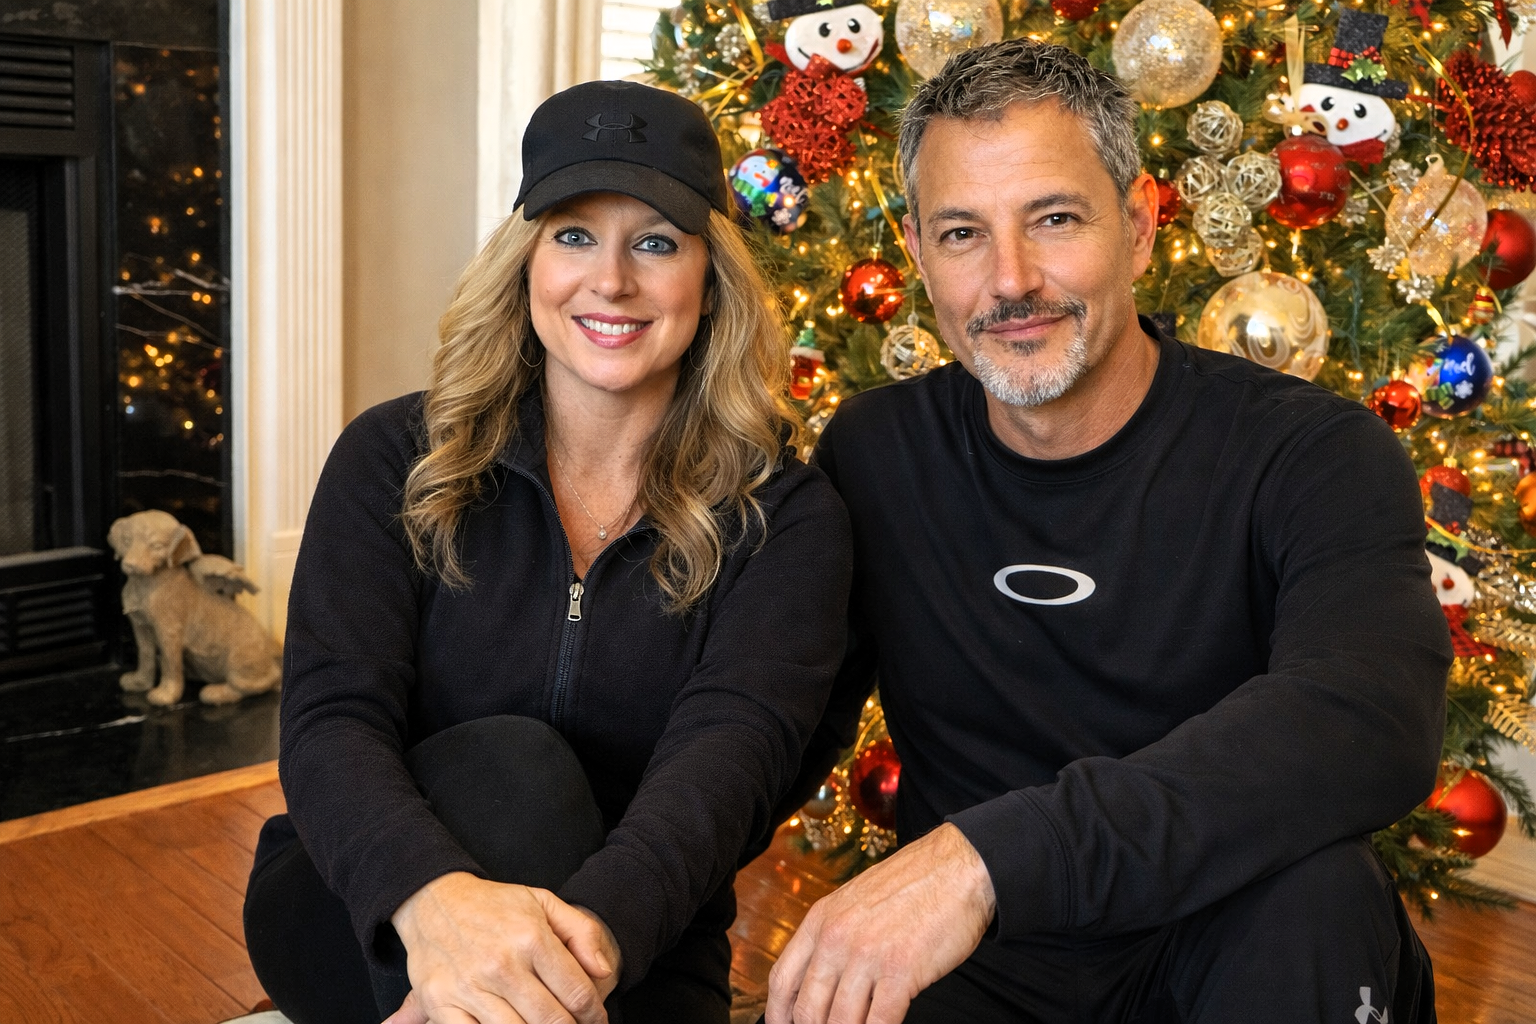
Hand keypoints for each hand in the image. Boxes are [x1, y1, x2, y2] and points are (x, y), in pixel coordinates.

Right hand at [383, 871, 618, 1023]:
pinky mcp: (441, 1003)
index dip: (594, 1014)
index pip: (577, 993)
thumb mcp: (543, 902)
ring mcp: (470, 987)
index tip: (596, 1019)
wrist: (433, 900)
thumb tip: (604, 971)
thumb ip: (582, 932)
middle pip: (552, 1020)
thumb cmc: (493, 905)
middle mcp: (501, 965)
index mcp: (531, 938)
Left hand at [765, 823, 995, 1023]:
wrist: (956, 868)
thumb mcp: (854, 902)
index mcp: (821, 920)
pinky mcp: (901, 970)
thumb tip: (820, 984)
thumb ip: (833, 939)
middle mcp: (837, 938)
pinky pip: (879, 1022)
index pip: (782, 980)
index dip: (778, 1015)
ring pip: (841, 1022)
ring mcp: (868, 955)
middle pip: (808, 1009)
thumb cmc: (912, 886)